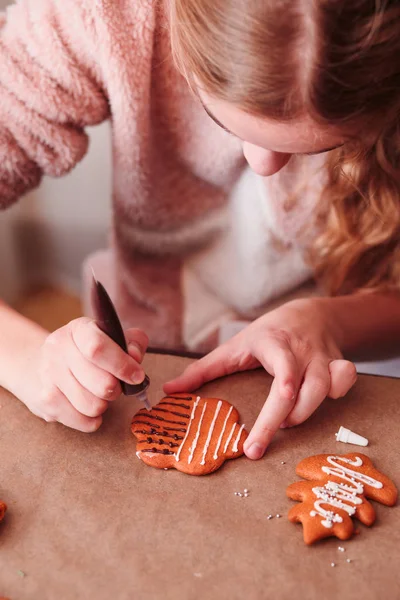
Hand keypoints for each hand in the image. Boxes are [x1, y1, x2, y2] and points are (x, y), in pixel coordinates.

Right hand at [20, 318, 147, 431]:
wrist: (45, 364)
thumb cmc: (88, 353)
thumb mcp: (112, 338)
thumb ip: (133, 342)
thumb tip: (135, 357)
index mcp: (78, 329)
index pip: (97, 348)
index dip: (122, 365)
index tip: (137, 376)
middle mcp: (58, 349)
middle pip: (101, 383)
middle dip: (116, 389)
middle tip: (115, 385)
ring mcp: (48, 375)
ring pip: (92, 406)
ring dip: (104, 404)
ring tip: (98, 394)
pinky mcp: (45, 400)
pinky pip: (82, 421)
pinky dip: (92, 419)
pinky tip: (89, 407)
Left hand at [164, 299, 356, 458]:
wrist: (309, 314)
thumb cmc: (266, 334)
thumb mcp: (233, 347)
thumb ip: (202, 370)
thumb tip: (169, 391)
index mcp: (273, 343)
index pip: (280, 373)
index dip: (277, 401)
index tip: (266, 424)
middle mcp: (300, 351)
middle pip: (303, 391)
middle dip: (286, 421)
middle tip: (257, 446)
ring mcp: (322, 357)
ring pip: (325, 389)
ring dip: (304, 413)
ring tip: (284, 420)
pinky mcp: (337, 363)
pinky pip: (345, 381)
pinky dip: (338, 392)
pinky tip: (320, 400)